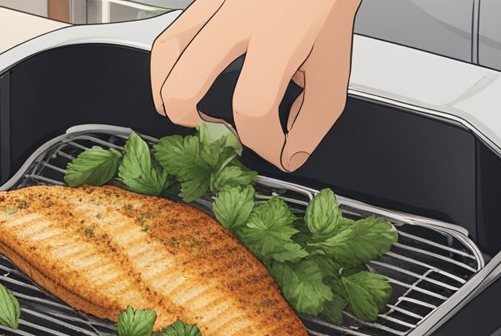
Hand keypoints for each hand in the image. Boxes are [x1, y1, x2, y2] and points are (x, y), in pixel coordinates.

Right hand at [150, 0, 361, 171]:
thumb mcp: (334, 69)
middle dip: (196, 123)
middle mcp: (238, 18)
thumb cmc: (325, 10)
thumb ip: (314, 119)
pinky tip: (184, 84)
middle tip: (218, 134)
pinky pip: (170, 36)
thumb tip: (289, 155)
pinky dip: (167, 69)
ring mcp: (216, 4)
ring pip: (166, 55)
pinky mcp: (205, 0)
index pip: (253, 107)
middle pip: (187, 84)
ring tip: (191, 114)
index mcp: (279, 37)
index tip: (275, 149)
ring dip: (169, 96)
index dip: (263, 142)